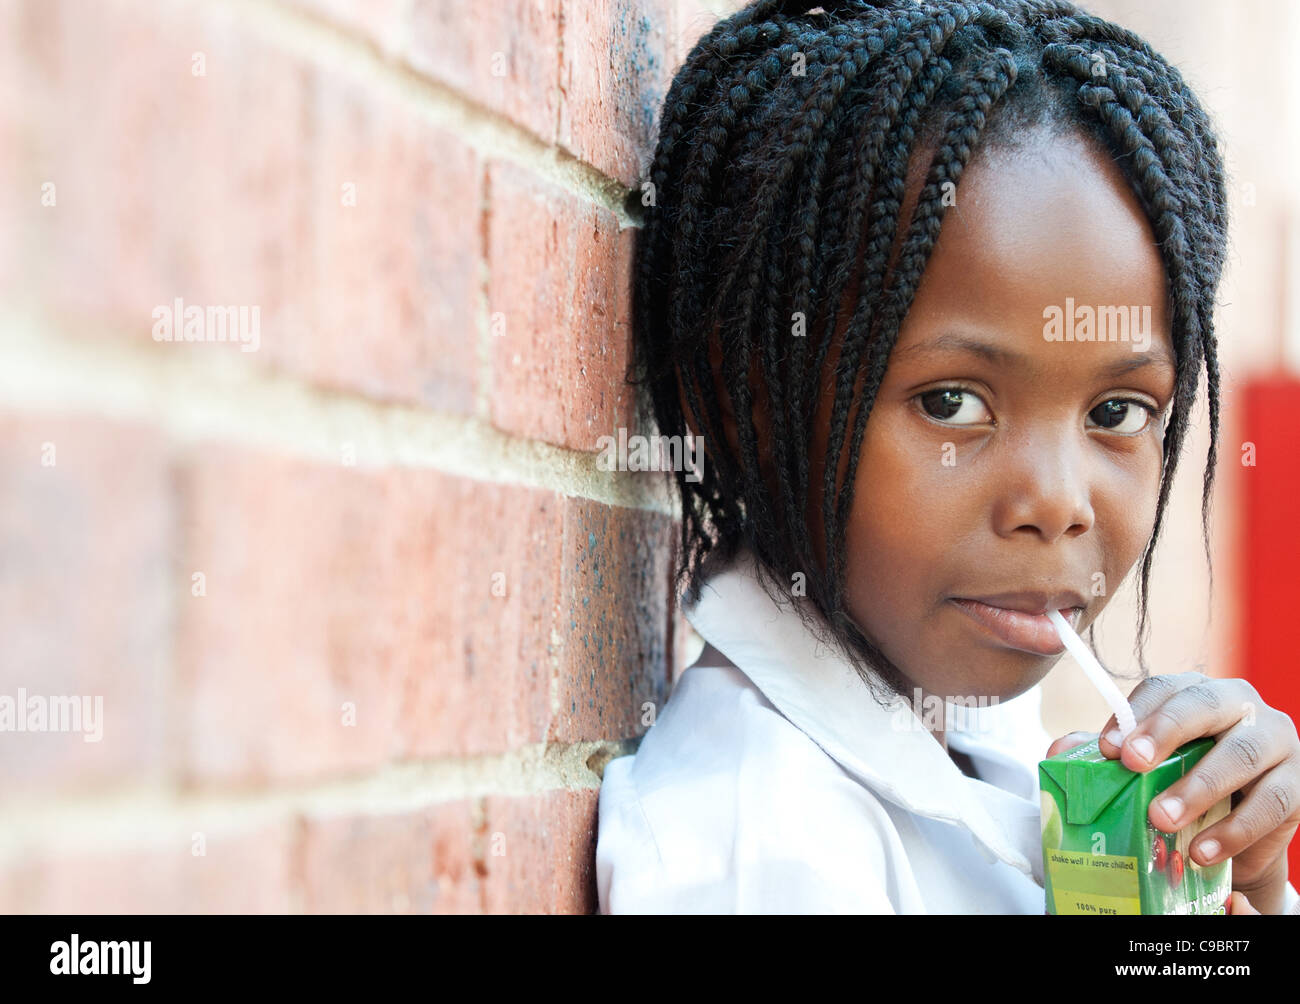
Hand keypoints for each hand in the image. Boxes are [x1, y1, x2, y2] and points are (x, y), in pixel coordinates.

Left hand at [1092, 672, 1298, 913]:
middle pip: (1205, 705)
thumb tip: (1058, 752)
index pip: (1165, 688)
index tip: (1108, 748)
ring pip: (1242, 753)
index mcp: (1196, 692)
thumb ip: (1105, 756)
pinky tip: (1200, 851)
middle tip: (1133, 764)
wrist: (1234, 834)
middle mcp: (1240, 705)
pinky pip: (1270, 803)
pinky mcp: (1298, 785)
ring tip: (1161, 818)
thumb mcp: (1144, 769)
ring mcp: (1276, 741)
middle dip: (1167, 731)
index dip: (1136, 714)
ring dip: (1199, 787)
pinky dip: (1233, 830)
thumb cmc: (1181, 785)